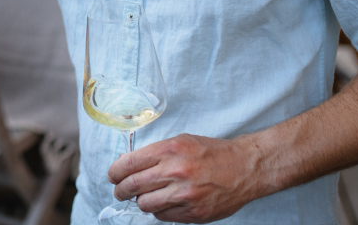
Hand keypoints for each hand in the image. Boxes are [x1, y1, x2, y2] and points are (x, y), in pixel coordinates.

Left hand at [108, 134, 268, 222]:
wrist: (245, 167)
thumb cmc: (212, 153)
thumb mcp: (181, 141)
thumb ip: (156, 153)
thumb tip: (130, 165)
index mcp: (170, 150)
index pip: (129, 164)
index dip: (115, 172)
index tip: (113, 175)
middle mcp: (175, 172)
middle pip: (132, 186)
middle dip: (120, 190)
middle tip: (119, 191)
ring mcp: (185, 195)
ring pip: (145, 204)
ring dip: (140, 201)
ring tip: (144, 197)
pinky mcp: (194, 213)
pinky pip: (163, 216)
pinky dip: (159, 210)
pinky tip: (164, 203)